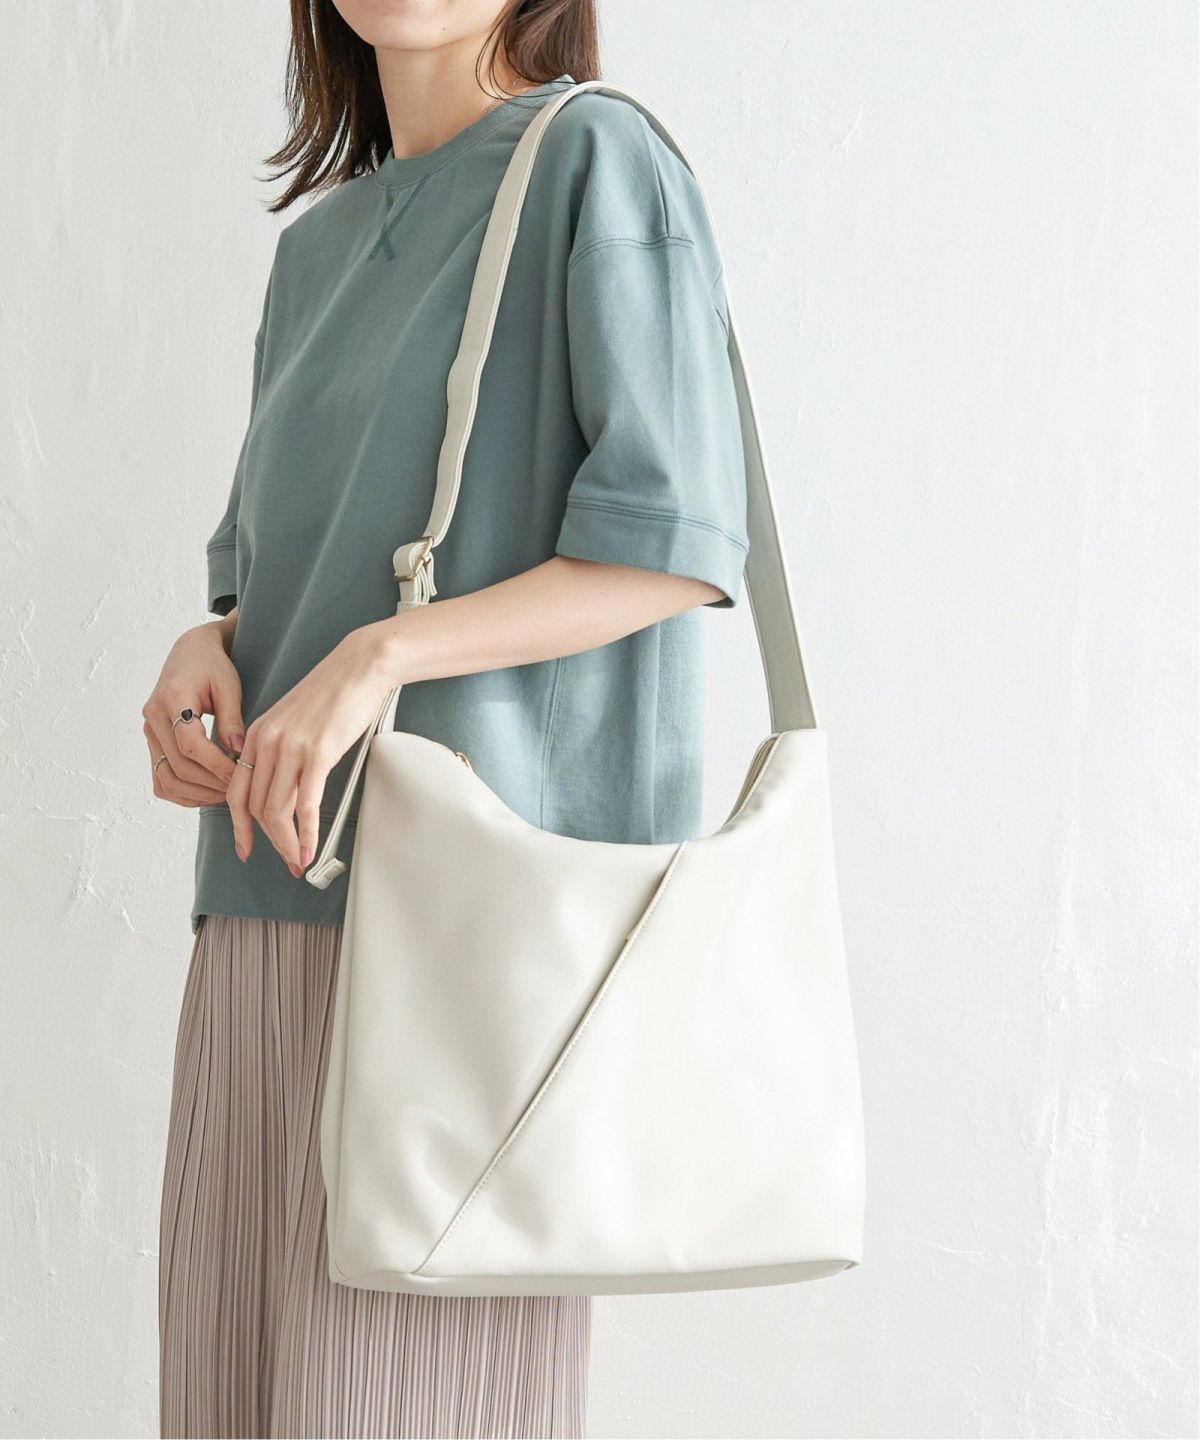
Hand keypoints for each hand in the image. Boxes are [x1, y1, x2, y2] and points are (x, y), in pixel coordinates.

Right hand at [143, 618, 243, 807]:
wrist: (189, 655)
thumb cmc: (213, 667)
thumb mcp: (229, 685)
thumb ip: (232, 718)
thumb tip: (239, 752)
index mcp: (173, 698)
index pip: (189, 743)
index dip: (216, 764)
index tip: (241, 774)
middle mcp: (153, 717)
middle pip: (178, 765)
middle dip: (211, 783)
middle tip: (240, 789)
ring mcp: (149, 732)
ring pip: (166, 778)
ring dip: (197, 793)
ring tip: (227, 794)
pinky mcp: (152, 743)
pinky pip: (161, 779)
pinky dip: (183, 793)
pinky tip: (208, 792)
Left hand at [227, 623, 393, 876]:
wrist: (358, 667)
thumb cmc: (333, 692)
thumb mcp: (295, 721)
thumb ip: (283, 752)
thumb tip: (288, 789)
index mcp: (257, 734)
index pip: (236, 790)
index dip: (238, 825)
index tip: (245, 846)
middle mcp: (267, 742)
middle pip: (255, 806)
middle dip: (267, 842)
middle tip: (284, 860)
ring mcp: (291, 748)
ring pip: (276, 811)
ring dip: (286, 843)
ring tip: (298, 861)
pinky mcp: (318, 753)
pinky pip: (306, 804)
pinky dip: (306, 832)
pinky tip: (310, 847)